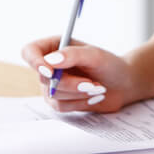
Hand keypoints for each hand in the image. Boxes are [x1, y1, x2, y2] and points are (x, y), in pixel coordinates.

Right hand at [21, 37, 144, 112]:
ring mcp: (53, 84)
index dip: (35, 62)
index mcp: (54, 46)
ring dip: (78, 93)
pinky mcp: (60, 100)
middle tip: (92, 83)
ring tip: (97, 87)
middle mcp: (50, 65)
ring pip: (53, 94)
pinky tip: (93, 96)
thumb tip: (50, 62)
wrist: (123, 85)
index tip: (50, 71)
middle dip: (70, 83)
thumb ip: (72, 55)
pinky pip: (60, 106)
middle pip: (44, 78)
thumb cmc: (110, 65)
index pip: (29, 52)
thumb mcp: (94, 55)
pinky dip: (79, 102)